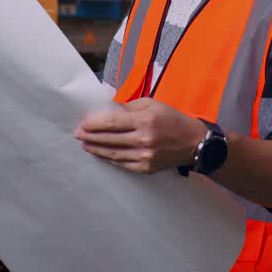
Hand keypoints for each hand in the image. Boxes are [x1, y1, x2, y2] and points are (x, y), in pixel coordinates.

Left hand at [74, 97, 207, 173]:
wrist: (194, 143)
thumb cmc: (173, 119)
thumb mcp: (154, 104)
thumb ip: (131, 106)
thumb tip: (110, 110)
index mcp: (145, 120)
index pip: (112, 122)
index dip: (94, 123)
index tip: (82, 123)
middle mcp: (143, 139)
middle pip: (109, 139)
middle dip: (90, 136)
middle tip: (77, 134)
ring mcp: (144, 156)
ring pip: (112, 153)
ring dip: (96, 149)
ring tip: (85, 145)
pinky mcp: (146, 168)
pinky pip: (122, 163)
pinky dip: (109, 158)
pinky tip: (101, 154)